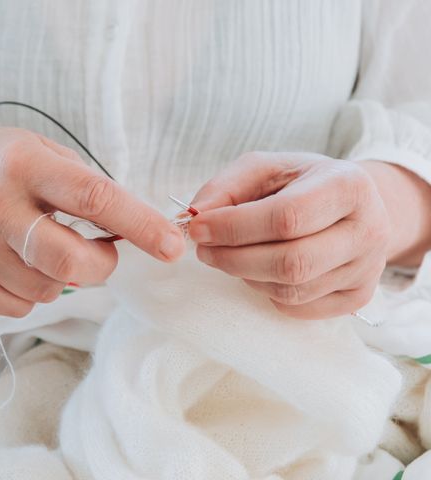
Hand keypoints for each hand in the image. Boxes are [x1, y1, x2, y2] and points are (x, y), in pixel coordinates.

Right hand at [0, 128, 184, 316]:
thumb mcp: (43, 152)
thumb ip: (87, 187)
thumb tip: (136, 232)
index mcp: (24, 165)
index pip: (94, 198)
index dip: (140, 225)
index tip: (172, 247)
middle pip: (70, 263)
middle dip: (102, 266)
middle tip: (101, 251)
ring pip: (50, 289)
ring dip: (65, 276)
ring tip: (44, 244)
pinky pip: (22, 307)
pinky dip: (36, 291)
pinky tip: (19, 261)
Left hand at [188, 152, 393, 319]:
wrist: (351, 206)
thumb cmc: (301, 183)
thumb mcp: (265, 169)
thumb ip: (226, 187)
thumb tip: (195, 217)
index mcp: (348, 186)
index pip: (286, 217)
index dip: (234, 228)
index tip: (197, 228)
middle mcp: (368, 230)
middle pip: (291, 262)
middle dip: (233, 258)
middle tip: (204, 249)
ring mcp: (367, 269)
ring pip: (292, 290)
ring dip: (245, 276)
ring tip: (230, 255)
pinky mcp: (357, 297)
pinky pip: (297, 308)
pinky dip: (265, 292)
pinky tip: (260, 270)